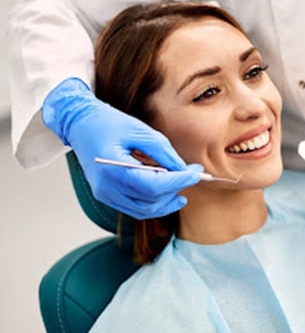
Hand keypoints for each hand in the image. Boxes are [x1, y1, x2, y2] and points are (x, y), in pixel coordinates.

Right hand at [42, 78, 201, 218]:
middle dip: (176, 189)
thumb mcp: (140, 130)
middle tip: (193, 174)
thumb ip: (163, 151)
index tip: (196, 174)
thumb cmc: (107, 123)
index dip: (178, 182)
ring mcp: (105, 194)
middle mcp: (107, 187)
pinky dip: (154, 203)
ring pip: (144, 210)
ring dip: (167, 200)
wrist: (80, 124)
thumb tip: (183, 169)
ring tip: (182, 184)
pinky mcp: (106, 196)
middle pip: (150, 200)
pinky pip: (135, 208)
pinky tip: (168, 193)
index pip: (153, 185)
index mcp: (113, 168)